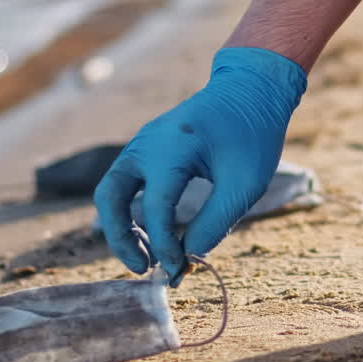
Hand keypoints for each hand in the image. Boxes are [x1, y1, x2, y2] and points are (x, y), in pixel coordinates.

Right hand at [95, 47, 306, 283]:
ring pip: (110, 192)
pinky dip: (131, 212)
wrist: (249, 91)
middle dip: (120, 238)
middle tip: (144, 268)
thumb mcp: (245, 183)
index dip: (165, 245)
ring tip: (148, 257)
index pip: (158, 207)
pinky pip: (125, 185)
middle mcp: (146, 145)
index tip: (179, 270)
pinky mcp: (145, 150)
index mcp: (173, 149)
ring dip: (121, 227)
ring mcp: (141, 145)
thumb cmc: (252, 135)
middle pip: (110, 198)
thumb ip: (216, 222)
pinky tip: (153, 235)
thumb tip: (188, 256)